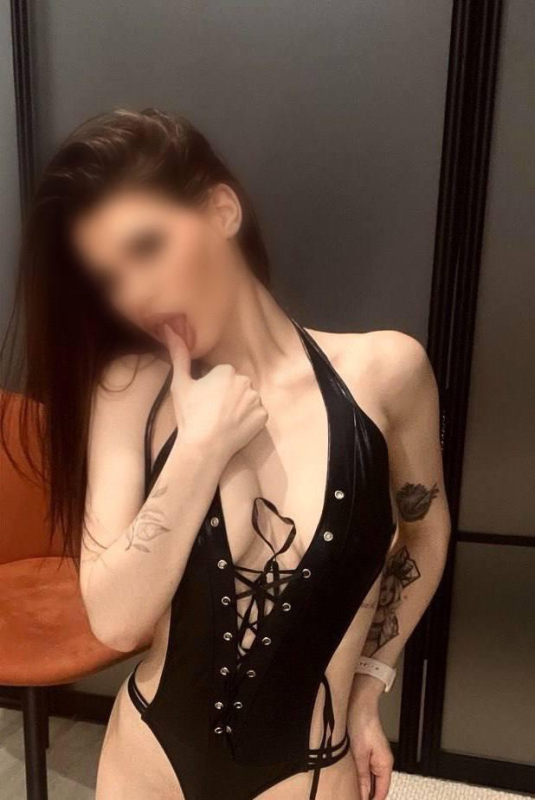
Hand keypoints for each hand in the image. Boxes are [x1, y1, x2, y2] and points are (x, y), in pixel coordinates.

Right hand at [164, 325, 267, 461]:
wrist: (204, 445)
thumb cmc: (190, 414)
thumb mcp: (180, 383)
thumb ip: (178, 354)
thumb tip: (168, 327)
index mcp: (227, 370)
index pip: (223, 375)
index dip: (213, 388)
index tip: (204, 401)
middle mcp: (245, 381)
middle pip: (237, 386)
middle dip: (228, 396)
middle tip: (213, 412)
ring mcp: (256, 399)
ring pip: (248, 400)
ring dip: (240, 407)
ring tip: (223, 421)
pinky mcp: (263, 416)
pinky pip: (257, 415)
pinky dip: (249, 420)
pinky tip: (234, 428)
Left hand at [348, 692, 393, 799]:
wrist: (360, 703)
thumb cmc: (362, 724)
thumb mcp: (359, 754)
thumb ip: (362, 777)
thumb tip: (363, 795)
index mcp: (385, 764)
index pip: (381, 792)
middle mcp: (383, 761)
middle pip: (377, 786)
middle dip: (367, 795)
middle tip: (353, 798)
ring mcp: (376, 755)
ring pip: (371, 778)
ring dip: (363, 785)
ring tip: (351, 793)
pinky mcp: (368, 750)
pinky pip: (366, 768)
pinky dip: (360, 775)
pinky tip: (351, 779)